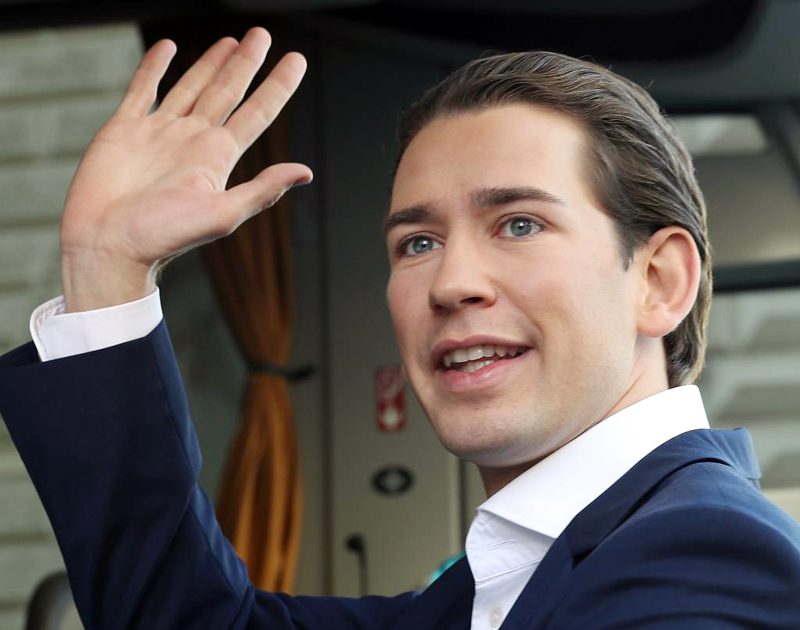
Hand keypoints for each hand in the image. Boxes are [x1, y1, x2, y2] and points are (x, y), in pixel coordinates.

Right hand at [60, 28, 312, 311]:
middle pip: (227, 91)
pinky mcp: (125, 129)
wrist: (106, 245)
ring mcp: (159, 132)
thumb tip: (305, 172)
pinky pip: (143, 89)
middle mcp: (193, 140)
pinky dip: (154, 67)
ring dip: (210, 63)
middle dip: (245, 63)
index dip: (277, 86)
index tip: (296, 60)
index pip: (257, 113)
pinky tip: (168, 48)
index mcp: (218, 157)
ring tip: (230, 41)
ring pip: (191, 86)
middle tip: (261, 35)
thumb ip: (262, 190)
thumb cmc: (162, 238)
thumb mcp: (222, 214)